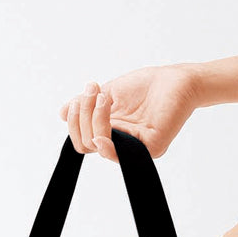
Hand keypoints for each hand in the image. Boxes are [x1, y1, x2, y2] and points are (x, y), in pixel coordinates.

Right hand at [59, 64, 201, 160]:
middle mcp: (119, 143)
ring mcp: (134, 148)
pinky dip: (106, 144)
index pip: (81, 139)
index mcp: (109, 132)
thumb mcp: (107, 93)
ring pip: (98, 147)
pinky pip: (121, 155)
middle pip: (84, 144)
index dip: (74, 119)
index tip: (84, 93)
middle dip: (81, 116)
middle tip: (93, 92)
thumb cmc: (145, 86)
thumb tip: (62, 113)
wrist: (175, 80)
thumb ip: (85, 105)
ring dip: (94, 119)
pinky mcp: (150, 148)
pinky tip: (103, 129)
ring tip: (105, 97)